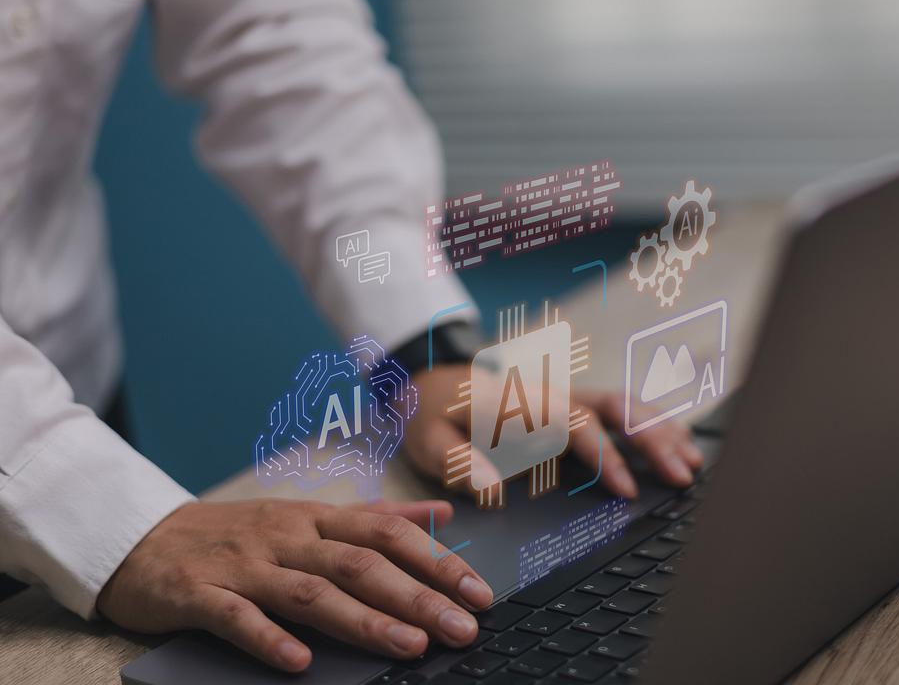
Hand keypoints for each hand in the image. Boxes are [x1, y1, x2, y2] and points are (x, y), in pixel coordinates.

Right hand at [97, 498, 491, 672]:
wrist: (143, 539)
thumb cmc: (239, 532)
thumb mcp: (310, 516)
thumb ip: (376, 516)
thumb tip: (441, 513)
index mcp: (318, 518)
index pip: (390, 534)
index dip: (438, 561)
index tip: (478, 592)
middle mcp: (288, 536)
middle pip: (361, 564)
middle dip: (417, 596)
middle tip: (462, 627)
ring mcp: (244, 564)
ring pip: (311, 591)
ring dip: (363, 621)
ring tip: (409, 646)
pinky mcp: (199, 593)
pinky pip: (237, 617)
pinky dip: (269, 639)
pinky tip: (300, 663)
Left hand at [405, 365, 703, 498]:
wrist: (430, 379)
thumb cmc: (432, 413)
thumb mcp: (428, 438)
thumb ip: (457, 462)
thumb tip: (492, 489)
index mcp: (523, 402)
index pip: (576, 425)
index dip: (604, 456)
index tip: (625, 490)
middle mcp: (553, 395)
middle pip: (615, 407)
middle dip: (653, 439)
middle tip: (682, 475)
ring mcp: (567, 397)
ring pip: (626, 405)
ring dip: (661, 429)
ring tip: (693, 462)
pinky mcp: (573, 406)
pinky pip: (620, 410)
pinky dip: (652, 424)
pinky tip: (678, 443)